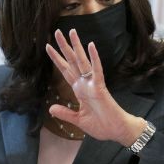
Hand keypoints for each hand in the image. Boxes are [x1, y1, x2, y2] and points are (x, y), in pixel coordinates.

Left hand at [45, 29, 144, 144]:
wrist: (115, 131)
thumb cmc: (101, 125)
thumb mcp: (78, 120)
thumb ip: (65, 113)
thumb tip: (51, 109)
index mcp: (79, 90)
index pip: (65, 71)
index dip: (57, 59)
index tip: (48, 47)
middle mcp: (84, 83)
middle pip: (72, 61)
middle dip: (64, 47)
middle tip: (56, 31)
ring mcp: (92, 84)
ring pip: (82, 61)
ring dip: (77, 46)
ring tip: (72, 32)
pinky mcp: (100, 88)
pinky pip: (97, 71)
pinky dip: (94, 58)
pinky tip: (91, 46)